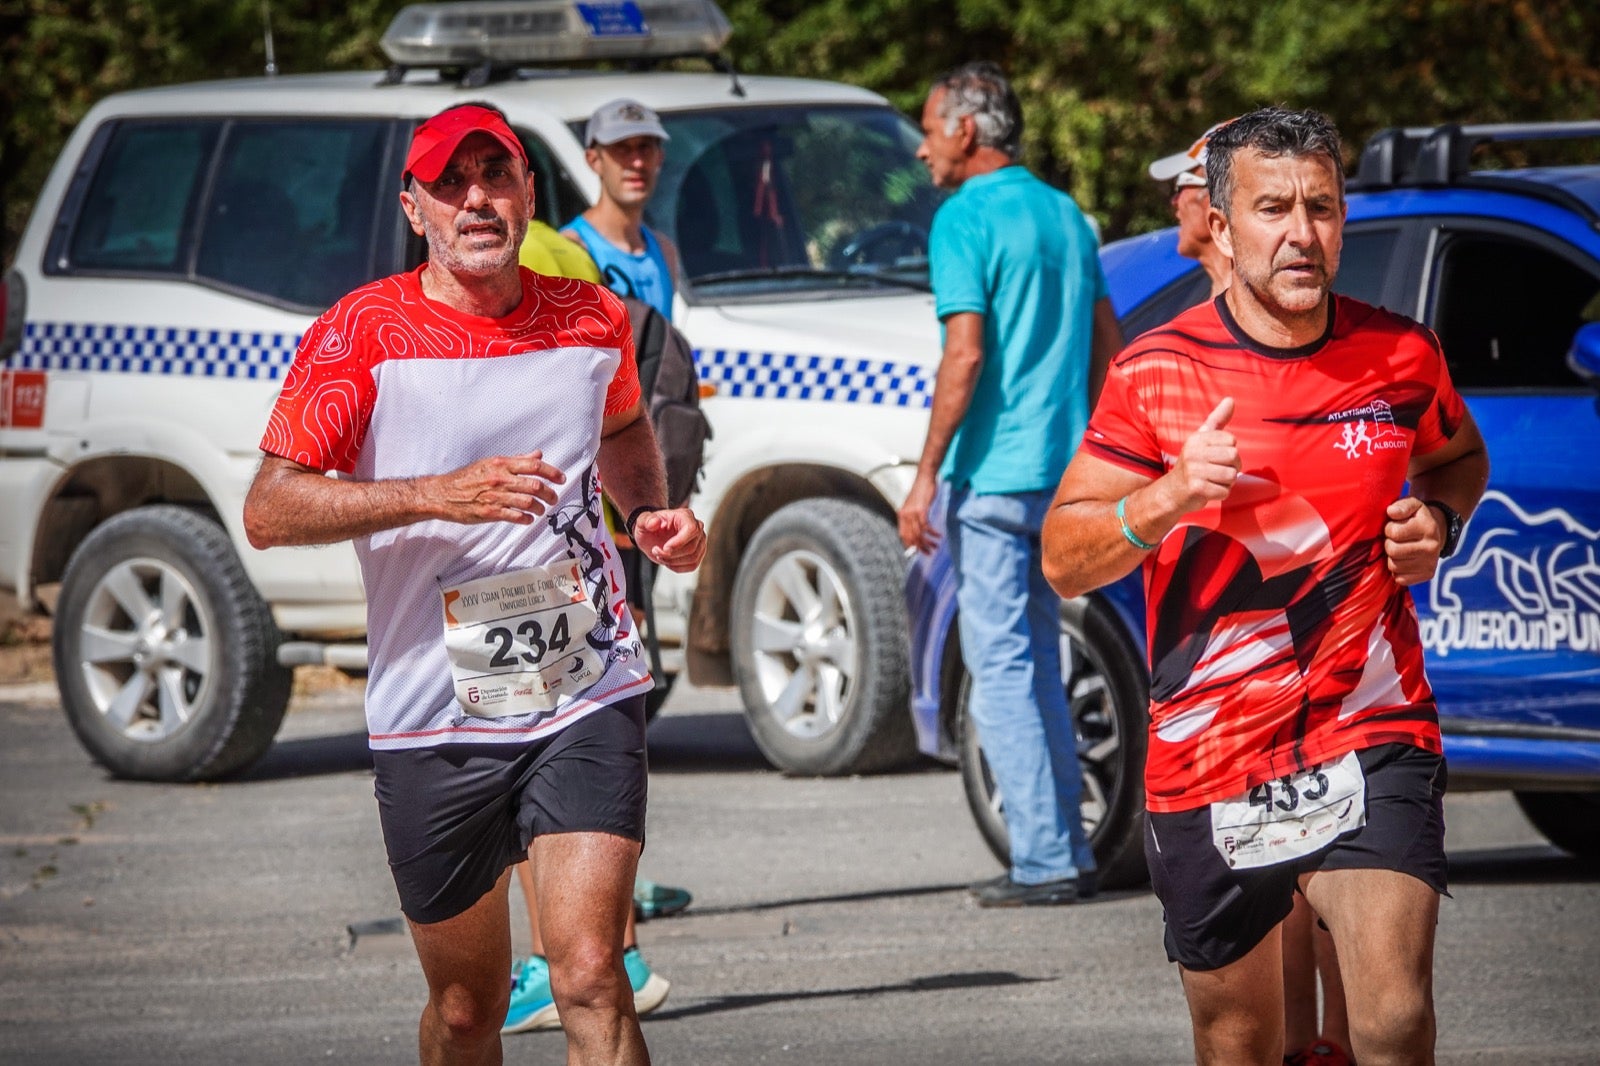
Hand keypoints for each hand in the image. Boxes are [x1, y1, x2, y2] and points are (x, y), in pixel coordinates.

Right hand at [433, 452, 564, 523]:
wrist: (443, 493)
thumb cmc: (468, 477)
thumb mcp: (491, 463)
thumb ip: (516, 460)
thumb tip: (538, 455)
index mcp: (501, 464)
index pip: (534, 466)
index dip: (552, 472)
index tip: (561, 479)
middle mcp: (500, 478)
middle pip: (535, 485)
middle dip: (549, 494)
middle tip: (553, 498)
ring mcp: (495, 496)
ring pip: (528, 502)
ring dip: (540, 508)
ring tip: (541, 510)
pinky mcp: (490, 512)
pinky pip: (515, 516)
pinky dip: (526, 519)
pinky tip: (529, 519)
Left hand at [633, 507, 706, 571]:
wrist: (652, 535)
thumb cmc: (649, 527)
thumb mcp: (642, 522)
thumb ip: (646, 520)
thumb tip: (655, 522)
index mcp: (685, 516)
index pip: (691, 529)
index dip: (679, 542)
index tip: (664, 548)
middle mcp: (697, 527)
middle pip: (691, 547)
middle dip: (671, 554)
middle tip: (656, 551)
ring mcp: (700, 541)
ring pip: (692, 558)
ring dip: (673, 561)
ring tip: (660, 555)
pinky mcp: (698, 553)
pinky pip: (692, 565)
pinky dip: (677, 567)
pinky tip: (668, 561)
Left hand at [897, 472, 939, 552]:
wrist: (924, 477)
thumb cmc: (921, 491)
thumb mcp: (913, 505)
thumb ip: (912, 517)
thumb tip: (916, 531)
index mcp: (901, 515)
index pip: (903, 535)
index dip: (910, 545)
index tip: (918, 551)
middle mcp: (905, 515)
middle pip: (911, 537)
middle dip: (920, 547)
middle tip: (929, 552)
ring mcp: (912, 513)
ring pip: (919, 533)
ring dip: (928, 542)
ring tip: (935, 546)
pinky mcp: (921, 510)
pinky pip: (926, 526)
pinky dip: (932, 533)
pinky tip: (938, 536)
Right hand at [1167, 398, 1239, 513]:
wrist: (1171, 492)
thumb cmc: (1192, 464)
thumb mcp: (1201, 440)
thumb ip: (1217, 420)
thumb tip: (1230, 400)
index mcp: (1196, 439)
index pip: (1231, 441)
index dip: (1229, 452)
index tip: (1216, 457)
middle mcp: (1193, 452)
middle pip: (1234, 457)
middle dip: (1232, 467)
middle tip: (1217, 471)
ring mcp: (1194, 471)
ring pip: (1232, 475)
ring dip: (1227, 482)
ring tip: (1213, 481)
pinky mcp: (1197, 488)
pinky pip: (1225, 491)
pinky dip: (1221, 494)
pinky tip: (1209, 491)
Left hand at [1384, 496, 1445, 585]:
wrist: (1435, 533)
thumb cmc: (1416, 518)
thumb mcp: (1412, 505)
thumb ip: (1402, 505)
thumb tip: (1391, 512)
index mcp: (1428, 528)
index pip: (1394, 532)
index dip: (1389, 529)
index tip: (1394, 527)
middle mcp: (1432, 547)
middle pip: (1393, 551)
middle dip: (1389, 544)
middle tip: (1395, 540)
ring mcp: (1431, 563)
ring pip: (1394, 566)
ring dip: (1392, 557)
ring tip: (1400, 549)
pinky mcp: (1427, 576)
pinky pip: (1400, 578)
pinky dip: (1397, 571)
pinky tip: (1404, 560)